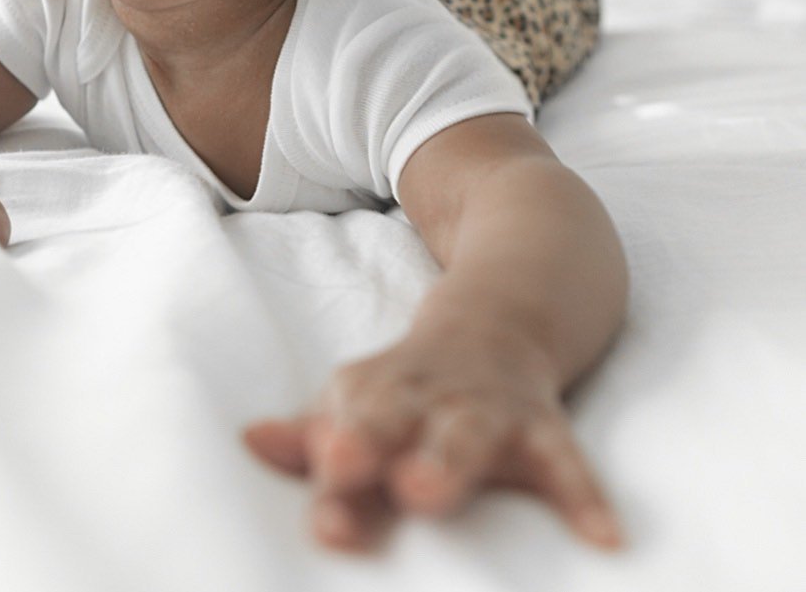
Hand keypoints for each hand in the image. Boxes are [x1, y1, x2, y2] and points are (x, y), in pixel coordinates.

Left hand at [242, 322, 622, 552]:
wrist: (500, 317)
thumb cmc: (414, 387)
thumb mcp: (361, 401)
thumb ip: (312, 433)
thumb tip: (250, 441)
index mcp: (374, 394)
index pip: (343, 432)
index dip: (328, 465)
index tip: (317, 503)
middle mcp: (424, 396)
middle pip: (392, 417)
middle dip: (368, 442)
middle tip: (341, 466)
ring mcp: (485, 406)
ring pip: (468, 431)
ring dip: (447, 459)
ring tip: (427, 493)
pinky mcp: (542, 423)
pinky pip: (566, 460)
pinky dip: (585, 495)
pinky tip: (605, 539)